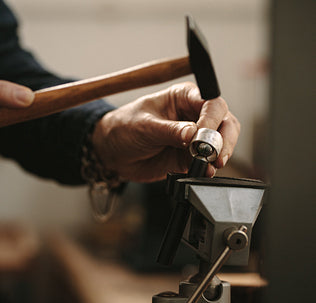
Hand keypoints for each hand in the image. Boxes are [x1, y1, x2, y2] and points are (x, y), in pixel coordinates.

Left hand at [92, 82, 239, 182]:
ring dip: (220, 154)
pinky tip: (205, 171)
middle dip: (223, 139)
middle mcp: (194, 114)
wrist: (112, 152)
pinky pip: (209, 161)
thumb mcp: (145, 126)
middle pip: (224, 122)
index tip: (204, 135)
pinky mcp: (191, 156)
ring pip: (221, 142)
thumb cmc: (124, 128)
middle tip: (214, 154)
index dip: (213, 119)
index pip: (211, 102)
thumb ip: (171, 131)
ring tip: (210, 164)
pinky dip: (210, 167)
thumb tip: (194, 134)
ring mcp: (194, 136)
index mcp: (183, 97)